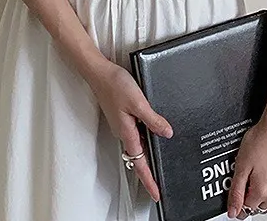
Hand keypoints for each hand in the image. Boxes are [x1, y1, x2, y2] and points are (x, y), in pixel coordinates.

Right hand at [86, 60, 173, 203]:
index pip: (140, 164)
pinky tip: (152, 131)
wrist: (99, 71)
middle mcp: (123, 131)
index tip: (156, 194)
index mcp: (127, 133)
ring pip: (138, 144)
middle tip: (161, 182)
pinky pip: (136, 132)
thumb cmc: (114, 85)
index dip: (149, 181)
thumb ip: (153, 119)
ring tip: (160, 160)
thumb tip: (167, 133)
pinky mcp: (122, 115)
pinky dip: (146, 136)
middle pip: (139, 157)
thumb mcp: (138, 102)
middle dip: (149, 171)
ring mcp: (122, 124)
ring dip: (148, 153)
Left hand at [225, 114, 266, 217]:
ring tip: (255, 180)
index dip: (237, 203)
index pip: (245, 209)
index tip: (234, 197)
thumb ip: (236, 190)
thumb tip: (233, 211)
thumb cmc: (262, 140)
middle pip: (258, 207)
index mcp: (261, 192)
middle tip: (244, 182)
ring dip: (261, 198)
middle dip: (249, 199)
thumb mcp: (241, 164)